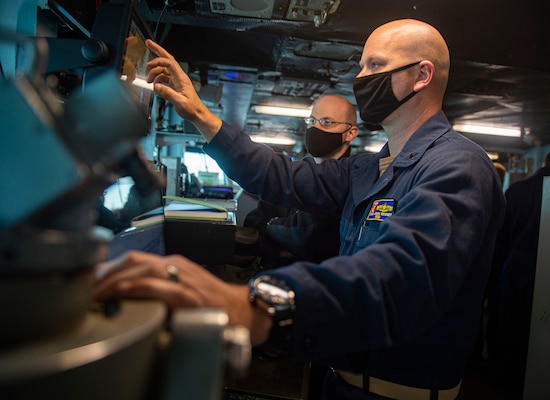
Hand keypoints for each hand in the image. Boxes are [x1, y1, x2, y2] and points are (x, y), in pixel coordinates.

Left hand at [93, 250, 270, 344]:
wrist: (243, 310)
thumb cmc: (210, 303)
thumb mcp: (179, 289)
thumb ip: (155, 289)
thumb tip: (121, 297)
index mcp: (170, 263)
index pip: (130, 258)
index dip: (105, 269)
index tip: (85, 283)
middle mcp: (175, 265)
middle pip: (132, 260)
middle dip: (104, 274)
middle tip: (83, 291)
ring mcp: (184, 277)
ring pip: (144, 269)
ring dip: (116, 280)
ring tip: (95, 293)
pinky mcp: (192, 295)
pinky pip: (163, 287)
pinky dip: (141, 286)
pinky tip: (124, 291)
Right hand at [145, 40, 221, 140]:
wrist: (197, 114)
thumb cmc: (192, 109)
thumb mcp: (179, 102)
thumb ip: (167, 94)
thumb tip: (156, 86)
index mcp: (181, 78)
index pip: (169, 63)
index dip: (158, 61)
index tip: (149, 64)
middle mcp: (179, 77)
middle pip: (168, 59)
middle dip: (158, 50)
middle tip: (148, 43)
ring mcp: (177, 80)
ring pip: (163, 69)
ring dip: (154, 72)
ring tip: (149, 81)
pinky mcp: (175, 85)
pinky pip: (164, 77)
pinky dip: (158, 79)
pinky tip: (155, 85)